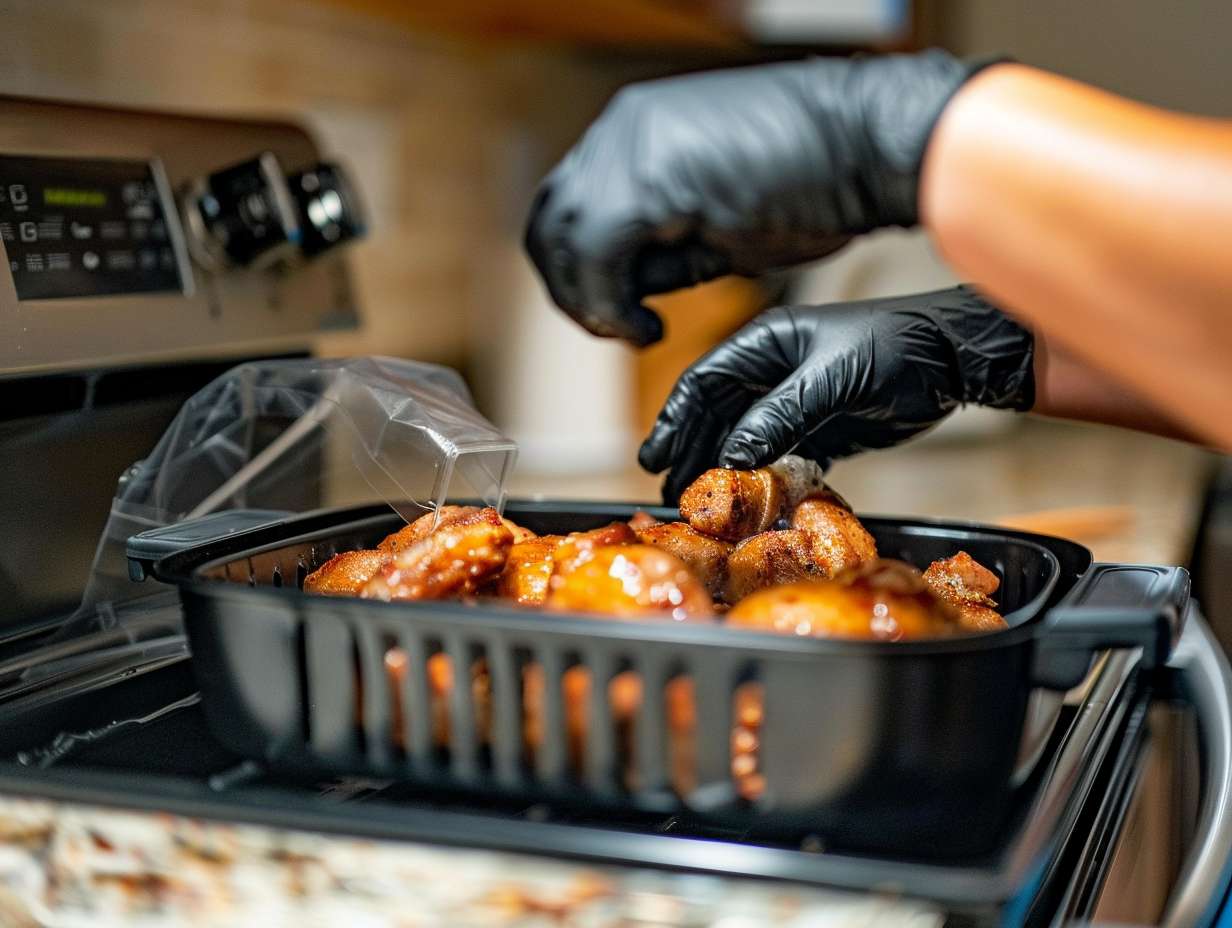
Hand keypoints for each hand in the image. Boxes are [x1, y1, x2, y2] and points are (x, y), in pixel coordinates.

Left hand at [524, 50, 990, 345]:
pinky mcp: (648, 178)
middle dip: (574, 288)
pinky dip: (609, 303)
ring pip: (561, 238)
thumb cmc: (819, 180)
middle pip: (551, 220)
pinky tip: (647, 328)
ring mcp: (631, 147)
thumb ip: (669, 243)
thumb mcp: (722, 216)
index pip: (571, 204)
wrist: (870, 144)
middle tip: (614, 328)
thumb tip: (634, 283)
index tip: (619, 311)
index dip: (582, 269)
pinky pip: (594, 254)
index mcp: (640, 131)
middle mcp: (624, 130)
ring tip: (633, 332)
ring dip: (588, 300)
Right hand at [638, 287, 1034, 501]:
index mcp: (766, 344)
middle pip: (717, 416)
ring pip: (745, 441)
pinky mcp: (822, 432)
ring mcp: (796, 404)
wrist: (954, 361)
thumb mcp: (830, 378)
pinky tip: (750, 506)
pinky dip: (764, 481)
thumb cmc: (893, 347)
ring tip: (702, 505)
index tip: (655, 456)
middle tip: (671, 492)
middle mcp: (773, 373)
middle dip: (692, 451)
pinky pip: (780, 459)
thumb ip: (778, 415)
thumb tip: (732, 456)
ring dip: (724, 472)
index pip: (704, 382)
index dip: (675, 419)